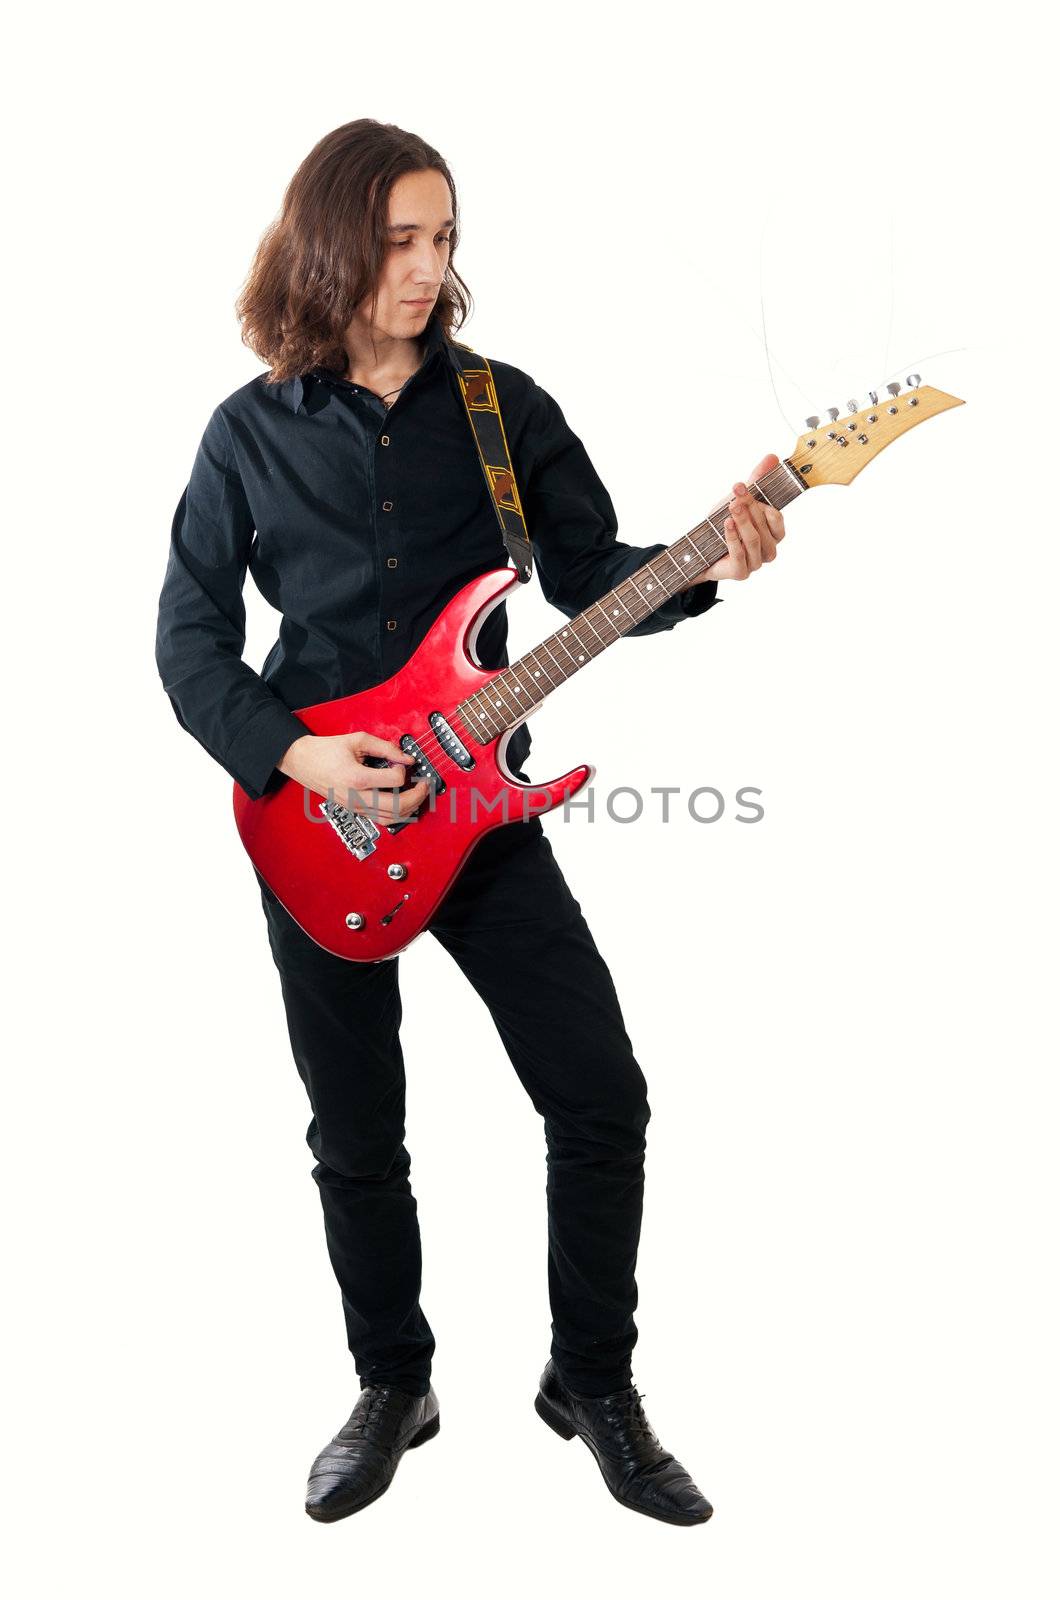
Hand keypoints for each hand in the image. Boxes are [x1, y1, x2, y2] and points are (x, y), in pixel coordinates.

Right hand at [278, 730, 431, 819]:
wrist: (302, 762)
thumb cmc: (325, 751)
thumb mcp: (356, 740)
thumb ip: (385, 747)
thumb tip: (406, 757)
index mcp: (357, 778)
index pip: (395, 779)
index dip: (403, 767)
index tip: (402, 760)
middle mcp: (357, 798)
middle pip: (397, 806)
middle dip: (418, 795)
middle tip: (425, 784)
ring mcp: (355, 808)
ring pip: (391, 818)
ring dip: (410, 808)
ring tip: (418, 795)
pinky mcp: (354, 810)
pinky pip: (381, 819)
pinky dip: (396, 814)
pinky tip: (404, 804)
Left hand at [690, 453, 785, 583]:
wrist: (698, 551)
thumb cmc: (723, 525)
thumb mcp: (739, 499)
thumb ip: (756, 480)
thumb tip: (772, 457)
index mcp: (773, 534)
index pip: (776, 519)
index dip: (764, 503)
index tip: (744, 487)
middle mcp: (768, 550)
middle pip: (764, 528)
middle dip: (750, 508)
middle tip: (736, 493)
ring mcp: (755, 563)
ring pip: (754, 541)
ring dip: (742, 521)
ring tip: (731, 507)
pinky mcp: (740, 572)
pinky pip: (739, 554)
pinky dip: (732, 538)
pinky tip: (726, 524)